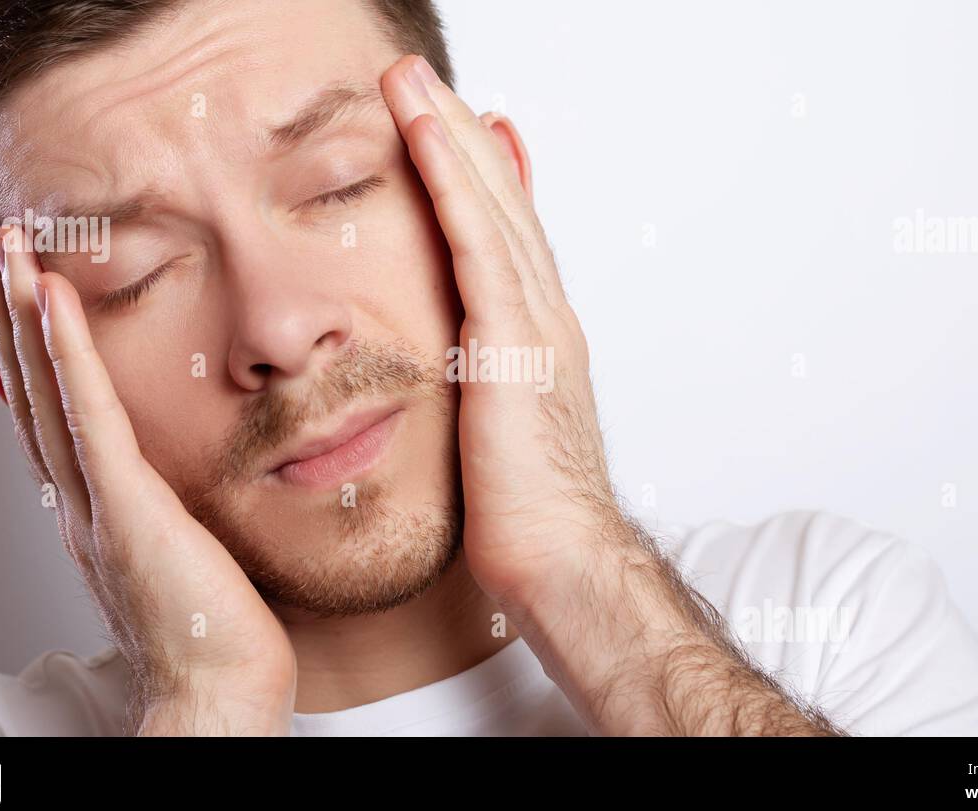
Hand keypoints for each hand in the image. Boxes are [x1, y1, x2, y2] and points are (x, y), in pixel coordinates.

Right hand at [0, 225, 295, 735]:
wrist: (219, 691)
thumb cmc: (216, 633)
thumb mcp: (182, 550)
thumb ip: (160, 507)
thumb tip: (162, 476)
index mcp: (97, 511)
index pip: (52, 416)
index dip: (30, 353)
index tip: (23, 298)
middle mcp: (80, 504)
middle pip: (32, 392)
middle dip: (10, 315)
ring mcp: (94, 506)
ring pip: (46, 393)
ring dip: (21, 315)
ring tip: (8, 250)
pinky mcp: (125, 510)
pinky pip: (90, 420)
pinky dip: (68, 358)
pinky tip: (54, 301)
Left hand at [379, 58, 842, 736]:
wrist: (563, 562)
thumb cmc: (530, 518)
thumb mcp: (499, 438)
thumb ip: (484, 390)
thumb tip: (460, 375)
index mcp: (538, 339)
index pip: (505, 239)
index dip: (477, 179)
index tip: (450, 131)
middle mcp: (544, 317)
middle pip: (502, 205)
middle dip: (462, 136)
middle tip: (423, 81)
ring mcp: (535, 324)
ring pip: (491, 207)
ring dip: (452, 135)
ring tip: (414, 81)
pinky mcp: (513, 343)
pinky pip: (477, 242)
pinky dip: (454, 182)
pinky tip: (425, 134)